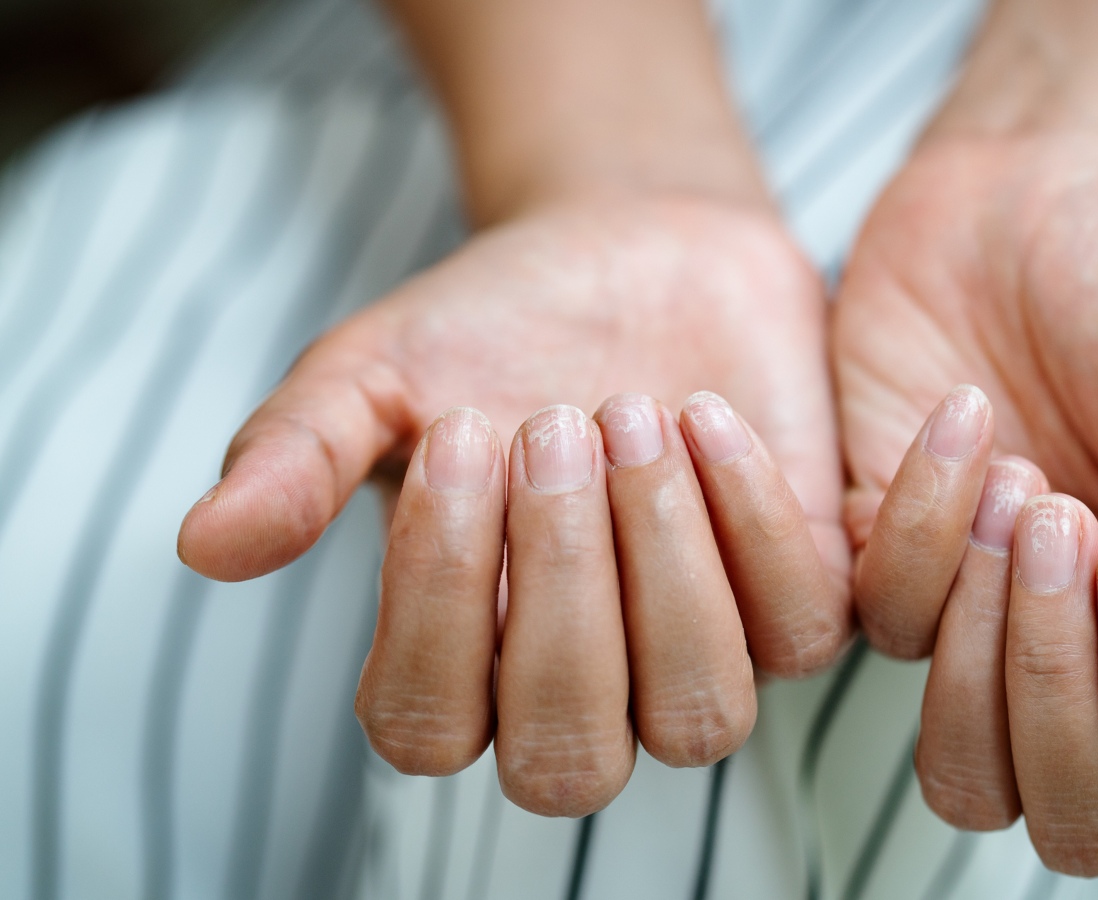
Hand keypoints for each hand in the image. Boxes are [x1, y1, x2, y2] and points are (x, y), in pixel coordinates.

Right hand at [177, 195, 849, 814]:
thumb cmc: (494, 327)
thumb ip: (297, 457)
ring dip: (662, 565)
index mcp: (461, 663)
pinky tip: (705, 412)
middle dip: (560, 588)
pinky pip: (801, 628)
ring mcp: (699, 655)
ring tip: (630, 412)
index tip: (457, 433)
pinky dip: (752, 518)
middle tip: (549, 422)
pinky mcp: (797, 599)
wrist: (631, 250)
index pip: (428, 728)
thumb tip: (204, 546)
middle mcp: (583, 690)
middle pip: (568, 757)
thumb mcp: (376, 373)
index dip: (436, 599)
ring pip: (699, 717)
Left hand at [833, 132, 1097, 872]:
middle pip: (1077, 818)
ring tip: (1024, 491)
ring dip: (989, 652)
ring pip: (964, 774)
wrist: (1026, 196)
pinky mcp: (878, 566)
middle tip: (1076, 528)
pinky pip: (878, 624)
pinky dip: (918, 526)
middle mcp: (1090, 662)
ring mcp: (978, 627)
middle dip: (1067, 692)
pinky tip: (963, 421)